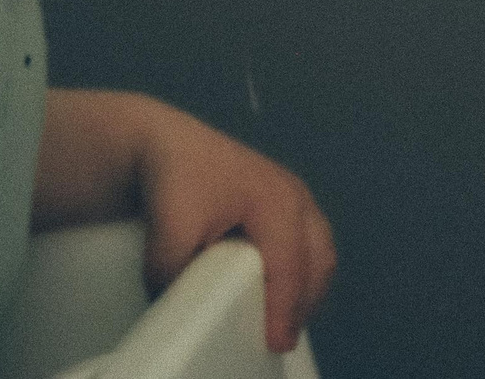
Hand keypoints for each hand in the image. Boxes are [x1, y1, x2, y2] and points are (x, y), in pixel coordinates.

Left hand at [136, 101, 336, 353]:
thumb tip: (177, 308)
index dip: (284, 308)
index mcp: (276, 200)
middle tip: (275, 337)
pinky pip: (311, 244)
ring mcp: (295, 196)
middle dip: (303, 303)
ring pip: (320, 253)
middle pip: (318, 261)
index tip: (273, 341)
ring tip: (277, 319)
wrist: (164, 142)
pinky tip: (275, 291)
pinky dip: (302, 273)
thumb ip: (172, 271)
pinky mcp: (287, 202)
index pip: (290, 265)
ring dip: (306, 290)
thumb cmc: (174, 177)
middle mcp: (295, 196)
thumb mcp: (168, 225)